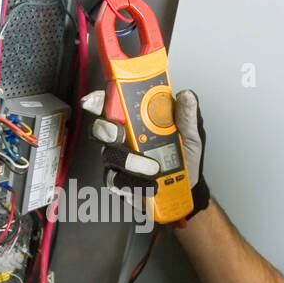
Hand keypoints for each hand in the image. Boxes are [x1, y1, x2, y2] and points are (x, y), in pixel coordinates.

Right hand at [81, 87, 209, 218]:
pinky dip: (136, 183)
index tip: (92, 101)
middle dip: (107, 129)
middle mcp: (122, 137)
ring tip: (154, 168)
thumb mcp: (191, 133)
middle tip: (121, 134)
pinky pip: (119, 181)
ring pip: (110, 156)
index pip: (111, 104)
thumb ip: (186, 115)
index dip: (98, 100)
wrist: (188, 187)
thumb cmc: (184, 155)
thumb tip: (186, 96)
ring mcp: (119, 160)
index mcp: (136, 119)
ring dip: (130, 161)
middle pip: (101, 128)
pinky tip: (151, 184)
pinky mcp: (120, 182)